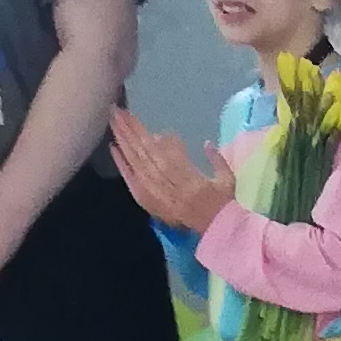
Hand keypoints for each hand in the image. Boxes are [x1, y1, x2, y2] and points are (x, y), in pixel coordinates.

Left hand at [108, 107, 234, 231]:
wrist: (217, 231)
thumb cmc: (223, 205)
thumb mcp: (227, 180)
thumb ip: (217, 160)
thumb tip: (205, 143)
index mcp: (189, 177)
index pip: (160, 148)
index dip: (144, 131)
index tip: (133, 115)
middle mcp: (169, 183)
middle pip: (144, 151)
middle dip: (129, 129)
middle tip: (116, 110)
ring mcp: (156, 192)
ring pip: (136, 161)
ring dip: (123, 140)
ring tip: (113, 122)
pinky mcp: (148, 201)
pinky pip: (132, 180)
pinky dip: (122, 164)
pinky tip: (114, 148)